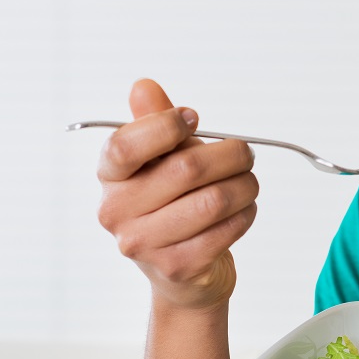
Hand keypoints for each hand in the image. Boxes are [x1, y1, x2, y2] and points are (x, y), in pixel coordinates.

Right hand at [96, 78, 258, 310]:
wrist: (182, 272)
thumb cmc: (173, 202)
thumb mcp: (161, 160)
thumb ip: (155, 122)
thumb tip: (144, 86)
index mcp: (110, 177)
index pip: (125, 146)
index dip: (165, 126)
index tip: (194, 118)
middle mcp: (116, 212)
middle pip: (186, 169)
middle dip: (230, 155)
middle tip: (246, 153)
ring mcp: (144, 244)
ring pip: (215, 200)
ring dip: (245, 185)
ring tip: (248, 182)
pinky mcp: (177, 267)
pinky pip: (227, 228)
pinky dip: (246, 213)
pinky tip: (242, 209)